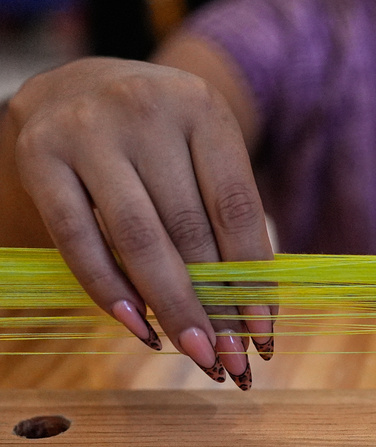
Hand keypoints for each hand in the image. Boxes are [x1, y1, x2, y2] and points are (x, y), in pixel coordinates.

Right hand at [7, 57, 274, 386]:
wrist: (78, 86)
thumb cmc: (161, 136)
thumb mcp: (204, 152)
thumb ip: (226, 217)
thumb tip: (252, 314)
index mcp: (201, 108)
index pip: (236, 208)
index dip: (252, 277)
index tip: (264, 332)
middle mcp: (144, 111)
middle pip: (189, 230)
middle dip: (215, 306)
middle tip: (233, 360)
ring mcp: (87, 133)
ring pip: (138, 239)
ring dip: (171, 308)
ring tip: (198, 355)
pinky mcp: (40, 158)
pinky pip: (79, 240)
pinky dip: (111, 292)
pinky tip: (140, 329)